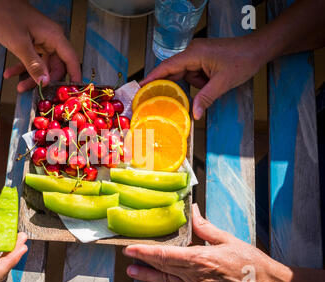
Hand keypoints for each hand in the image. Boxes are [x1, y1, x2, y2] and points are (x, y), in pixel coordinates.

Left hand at [0, 0, 80, 91]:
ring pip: (43, 67)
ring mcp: (42, 43)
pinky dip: (22, 68)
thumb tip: (45, 81)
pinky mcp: (33, 45)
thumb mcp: (20, 44)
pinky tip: (10, 74)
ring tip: (19, 86)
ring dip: (31, 77)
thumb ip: (34, 64)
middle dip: (45, 80)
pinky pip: (32, 61)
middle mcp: (51, 41)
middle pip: (56, 67)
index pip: (71, 59)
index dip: (75, 76)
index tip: (74, 90)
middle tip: (36, 91)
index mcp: (54, 37)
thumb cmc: (8, 17)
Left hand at [123, 204, 293, 281]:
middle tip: (127, 260)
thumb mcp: (227, 240)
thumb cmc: (249, 263)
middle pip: (162, 270)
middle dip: (143, 264)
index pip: (165, 255)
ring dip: (147, 279)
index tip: (131, 248)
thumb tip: (192, 211)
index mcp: (200, 259)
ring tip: (133, 273)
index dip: (145, 252)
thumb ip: (205, 228)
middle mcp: (195, 278)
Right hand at [141, 36, 264, 119]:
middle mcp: (192, 52)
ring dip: (193, 84)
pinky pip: (193, 73)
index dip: (152, 77)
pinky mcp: (203, 59)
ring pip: (185, 74)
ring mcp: (197, 55)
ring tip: (206, 88)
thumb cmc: (242, 60)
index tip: (140, 88)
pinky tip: (209, 85)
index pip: (166, 67)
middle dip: (168, 85)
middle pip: (172, 71)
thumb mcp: (222, 83)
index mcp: (194, 54)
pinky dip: (198, 81)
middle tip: (155, 100)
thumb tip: (195, 115)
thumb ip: (206, 98)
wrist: (258, 49)